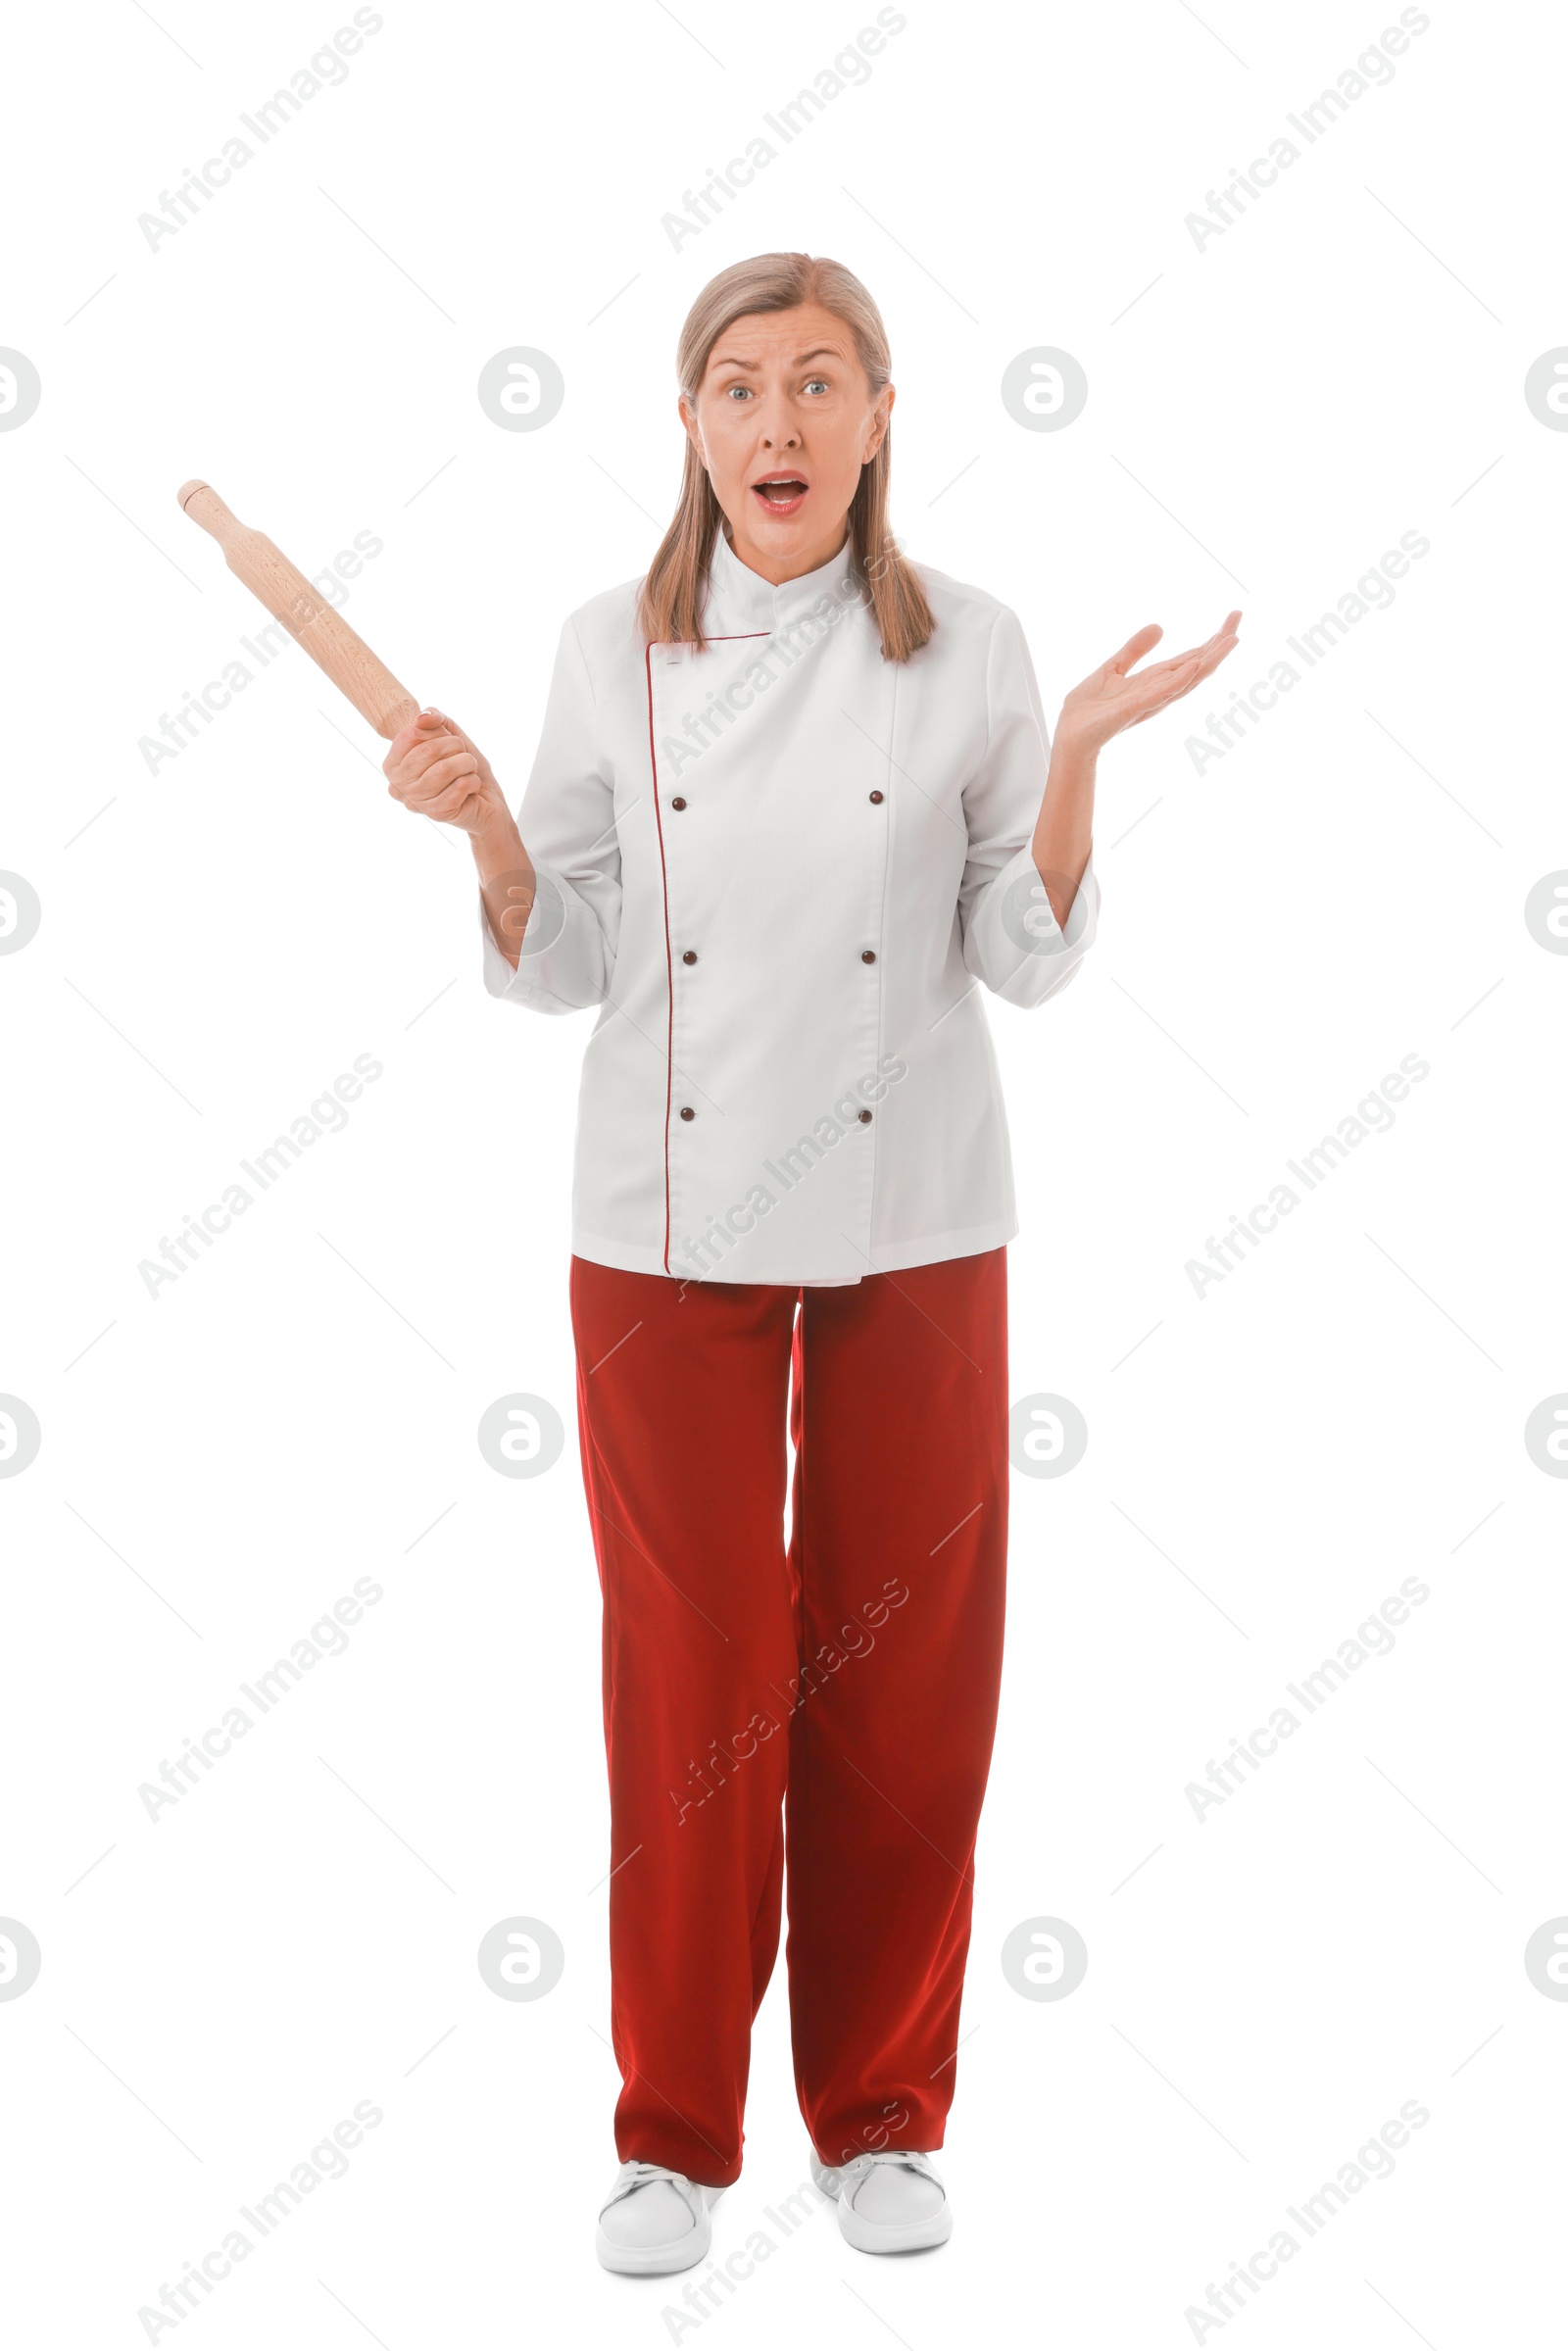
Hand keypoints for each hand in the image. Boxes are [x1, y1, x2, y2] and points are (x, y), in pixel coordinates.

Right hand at [382, 707, 506, 836]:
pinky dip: (473, 781)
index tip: (448, 739)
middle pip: (429, 750)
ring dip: (467, 763)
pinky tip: (471, 788)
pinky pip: (461, 785)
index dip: (437, 731)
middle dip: (456, 746)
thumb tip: (423, 717)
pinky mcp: (437, 813)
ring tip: (469, 770)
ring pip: (445, 769)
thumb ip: (435, 721)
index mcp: (393, 764)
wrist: (487, 801)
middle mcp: (398, 785)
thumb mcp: (450, 736)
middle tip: (463, 755)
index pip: (410, 734)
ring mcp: (416, 802)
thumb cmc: (463, 768)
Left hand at [1055, 611, 1241, 758]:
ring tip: (1230, 640)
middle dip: (1218, 644)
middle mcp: (1158, 692)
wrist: (1069, 735)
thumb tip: (1160, 627)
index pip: (1189, 658)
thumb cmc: (1089, 709)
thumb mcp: (1113, 668)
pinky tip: (1195, 666)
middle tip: (1238, 619)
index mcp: (1154, 682)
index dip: (1210, 640)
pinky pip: (1161, 694)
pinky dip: (1179, 680)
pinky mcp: (1134, 709)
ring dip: (1209, 660)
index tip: (1232, 619)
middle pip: (1196, 666)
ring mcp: (1149, 701)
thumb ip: (1134, 650)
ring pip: (1187, 679)